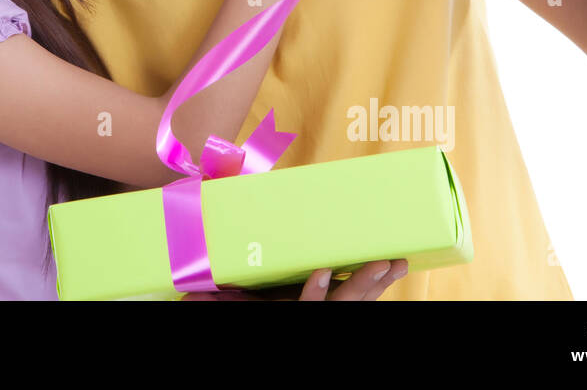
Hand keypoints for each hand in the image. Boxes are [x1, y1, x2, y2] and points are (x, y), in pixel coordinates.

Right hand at [180, 259, 408, 300]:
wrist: (273, 322)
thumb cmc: (252, 310)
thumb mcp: (236, 308)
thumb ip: (216, 300)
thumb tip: (189, 290)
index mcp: (288, 316)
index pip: (306, 310)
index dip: (315, 293)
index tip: (323, 270)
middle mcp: (312, 320)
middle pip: (342, 306)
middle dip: (363, 285)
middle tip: (382, 263)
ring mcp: (329, 316)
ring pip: (358, 304)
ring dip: (379, 284)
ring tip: (398, 264)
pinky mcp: (338, 309)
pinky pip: (361, 301)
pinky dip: (376, 286)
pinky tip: (391, 270)